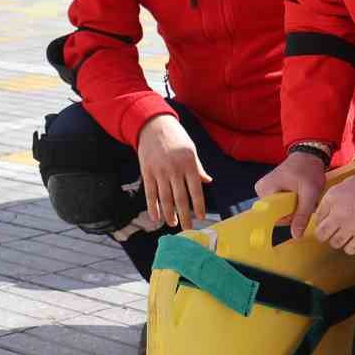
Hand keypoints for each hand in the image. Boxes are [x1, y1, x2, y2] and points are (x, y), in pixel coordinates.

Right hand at [136, 114, 210, 228]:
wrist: (153, 125)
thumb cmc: (176, 138)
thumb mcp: (191, 149)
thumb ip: (198, 168)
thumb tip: (207, 181)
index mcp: (189, 163)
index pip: (196, 189)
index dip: (199, 205)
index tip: (202, 217)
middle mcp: (175, 169)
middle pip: (180, 198)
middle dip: (185, 215)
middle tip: (188, 229)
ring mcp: (160, 171)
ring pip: (165, 198)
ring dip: (169, 214)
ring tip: (173, 225)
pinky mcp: (147, 172)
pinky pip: (150, 193)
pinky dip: (153, 207)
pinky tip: (156, 217)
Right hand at [254, 151, 327, 238]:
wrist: (310, 154)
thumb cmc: (308, 169)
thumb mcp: (309, 193)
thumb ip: (302, 214)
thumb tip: (295, 236)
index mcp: (265, 189)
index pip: (273, 216)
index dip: (289, 217)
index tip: (301, 208)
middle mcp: (261, 190)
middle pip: (278, 214)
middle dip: (295, 211)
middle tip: (306, 199)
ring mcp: (266, 190)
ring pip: (282, 211)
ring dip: (296, 207)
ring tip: (305, 196)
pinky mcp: (272, 190)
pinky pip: (282, 205)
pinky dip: (294, 203)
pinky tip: (301, 195)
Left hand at [311, 165, 354, 254]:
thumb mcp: (348, 182)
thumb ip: (336, 196)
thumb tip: (329, 207)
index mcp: (333, 197)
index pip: (317, 216)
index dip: (321, 219)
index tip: (325, 220)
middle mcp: (338, 214)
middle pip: (321, 234)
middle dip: (324, 233)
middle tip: (329, 232)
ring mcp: (351, 227)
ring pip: (334, 243)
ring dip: (337, 240)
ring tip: (344, 235)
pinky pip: (350, 249)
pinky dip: (350, 247)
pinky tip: (354, 240)